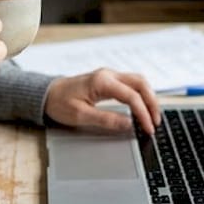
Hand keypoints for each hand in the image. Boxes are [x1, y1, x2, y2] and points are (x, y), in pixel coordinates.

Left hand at [44, 69, 161, 135]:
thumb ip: (106, 120)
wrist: (47, 94)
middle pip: (141, 84)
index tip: (148, 128)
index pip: (131, 96)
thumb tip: (128, 125)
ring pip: (139, 81)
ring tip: (152, 116)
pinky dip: (141, 95)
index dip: (143, 113)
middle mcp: (108, 74)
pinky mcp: (109, 80)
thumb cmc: (60, 103)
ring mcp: (109, 75)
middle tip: (156, 122)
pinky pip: (131, 84)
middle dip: (152, 103)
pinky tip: (143, 108)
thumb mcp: (81, 116)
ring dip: (149, 97)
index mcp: (102, 82)